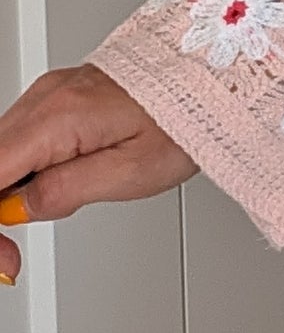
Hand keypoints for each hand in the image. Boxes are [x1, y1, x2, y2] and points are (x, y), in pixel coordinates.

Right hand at [0, 66, 196, 283]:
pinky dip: (19, 170)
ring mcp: (51, 91)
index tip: (4, 255)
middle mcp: (47, 95)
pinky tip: (43, 189)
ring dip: (4, 193)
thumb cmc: (185, 121)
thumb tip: (18, 209)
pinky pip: (19, 137)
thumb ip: (64, 191)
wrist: (213, 78)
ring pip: (0, 151)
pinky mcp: (59, 95)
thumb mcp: (130, 173)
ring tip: (30, 222)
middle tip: (10, 254)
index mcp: (60, 114)